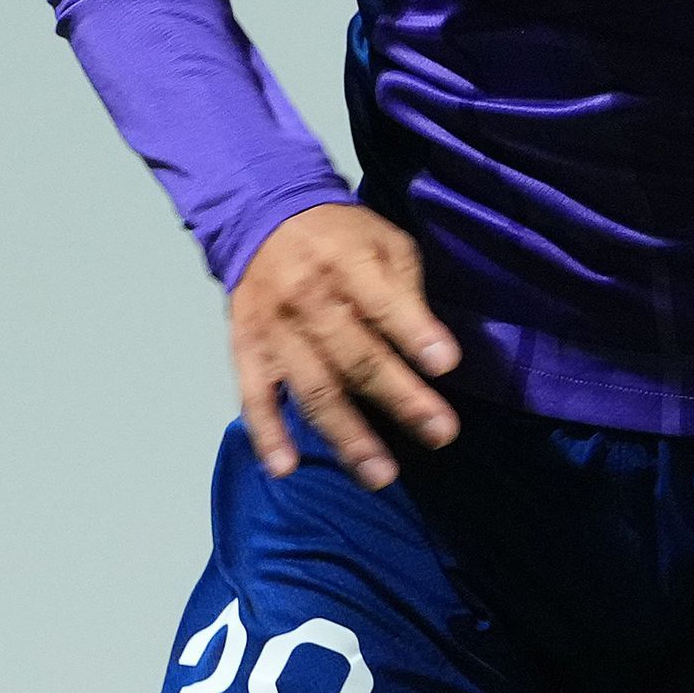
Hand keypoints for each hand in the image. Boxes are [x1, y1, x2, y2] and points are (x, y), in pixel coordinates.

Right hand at [228, 202, 460, 486]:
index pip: (384, 304)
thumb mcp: (384, 242)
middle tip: (440, 434)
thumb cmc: (340, 238)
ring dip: (346, 436)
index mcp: (347, 264)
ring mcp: (274, 331)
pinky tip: (285, 467)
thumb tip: (435, 350)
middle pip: (355, 357)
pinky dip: (267, 435)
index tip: (446, 366)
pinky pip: (254, 398)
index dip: (415, 334)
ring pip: (312, 389)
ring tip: (379, 474)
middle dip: (399, 399)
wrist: (261, 218)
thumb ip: (406, 291)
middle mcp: (307, 300)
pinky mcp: (247, 352)